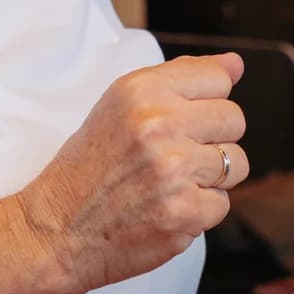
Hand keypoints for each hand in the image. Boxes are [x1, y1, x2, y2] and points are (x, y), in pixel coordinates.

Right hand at [15, 53, 248, 293]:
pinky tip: (166, 207)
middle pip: (234, 119)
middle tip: (177, 155)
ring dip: (211, 177)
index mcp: (142, 90)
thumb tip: (235, 64)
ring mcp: (174, 170)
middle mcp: (159, 124)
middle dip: (213, 139)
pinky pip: (222, 204)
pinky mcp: (185, 213)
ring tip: (172, 182)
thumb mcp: (121, 105)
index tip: (183, 119)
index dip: (205, 102)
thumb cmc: (89, 166)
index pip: (219, 78)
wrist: (58, 229)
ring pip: (236, 163)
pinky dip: (199, 210)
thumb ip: (181, 77)